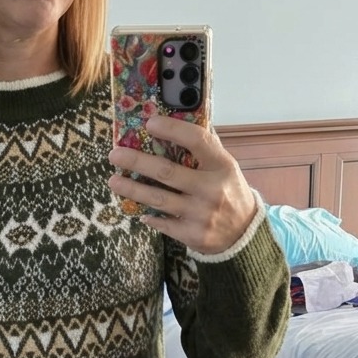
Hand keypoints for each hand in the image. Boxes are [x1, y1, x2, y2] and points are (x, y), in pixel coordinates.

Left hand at [107, 114, 257, 255]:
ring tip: (114, 181)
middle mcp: (211, 189)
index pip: (196, 141)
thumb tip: (179, 122)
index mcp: (221, 165)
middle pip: (167, 172)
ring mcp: (201, 214)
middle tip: (115, 155)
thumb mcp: (225, 167)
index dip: (172, 130)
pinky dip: (149, 216)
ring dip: (133, 189)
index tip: (149, 123)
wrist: (244, 233)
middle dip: (137, 161)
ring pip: (159, 199)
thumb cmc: (228, 192)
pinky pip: (163, 223)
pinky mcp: (193, 235)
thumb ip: (205, 148)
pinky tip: (138, 210)